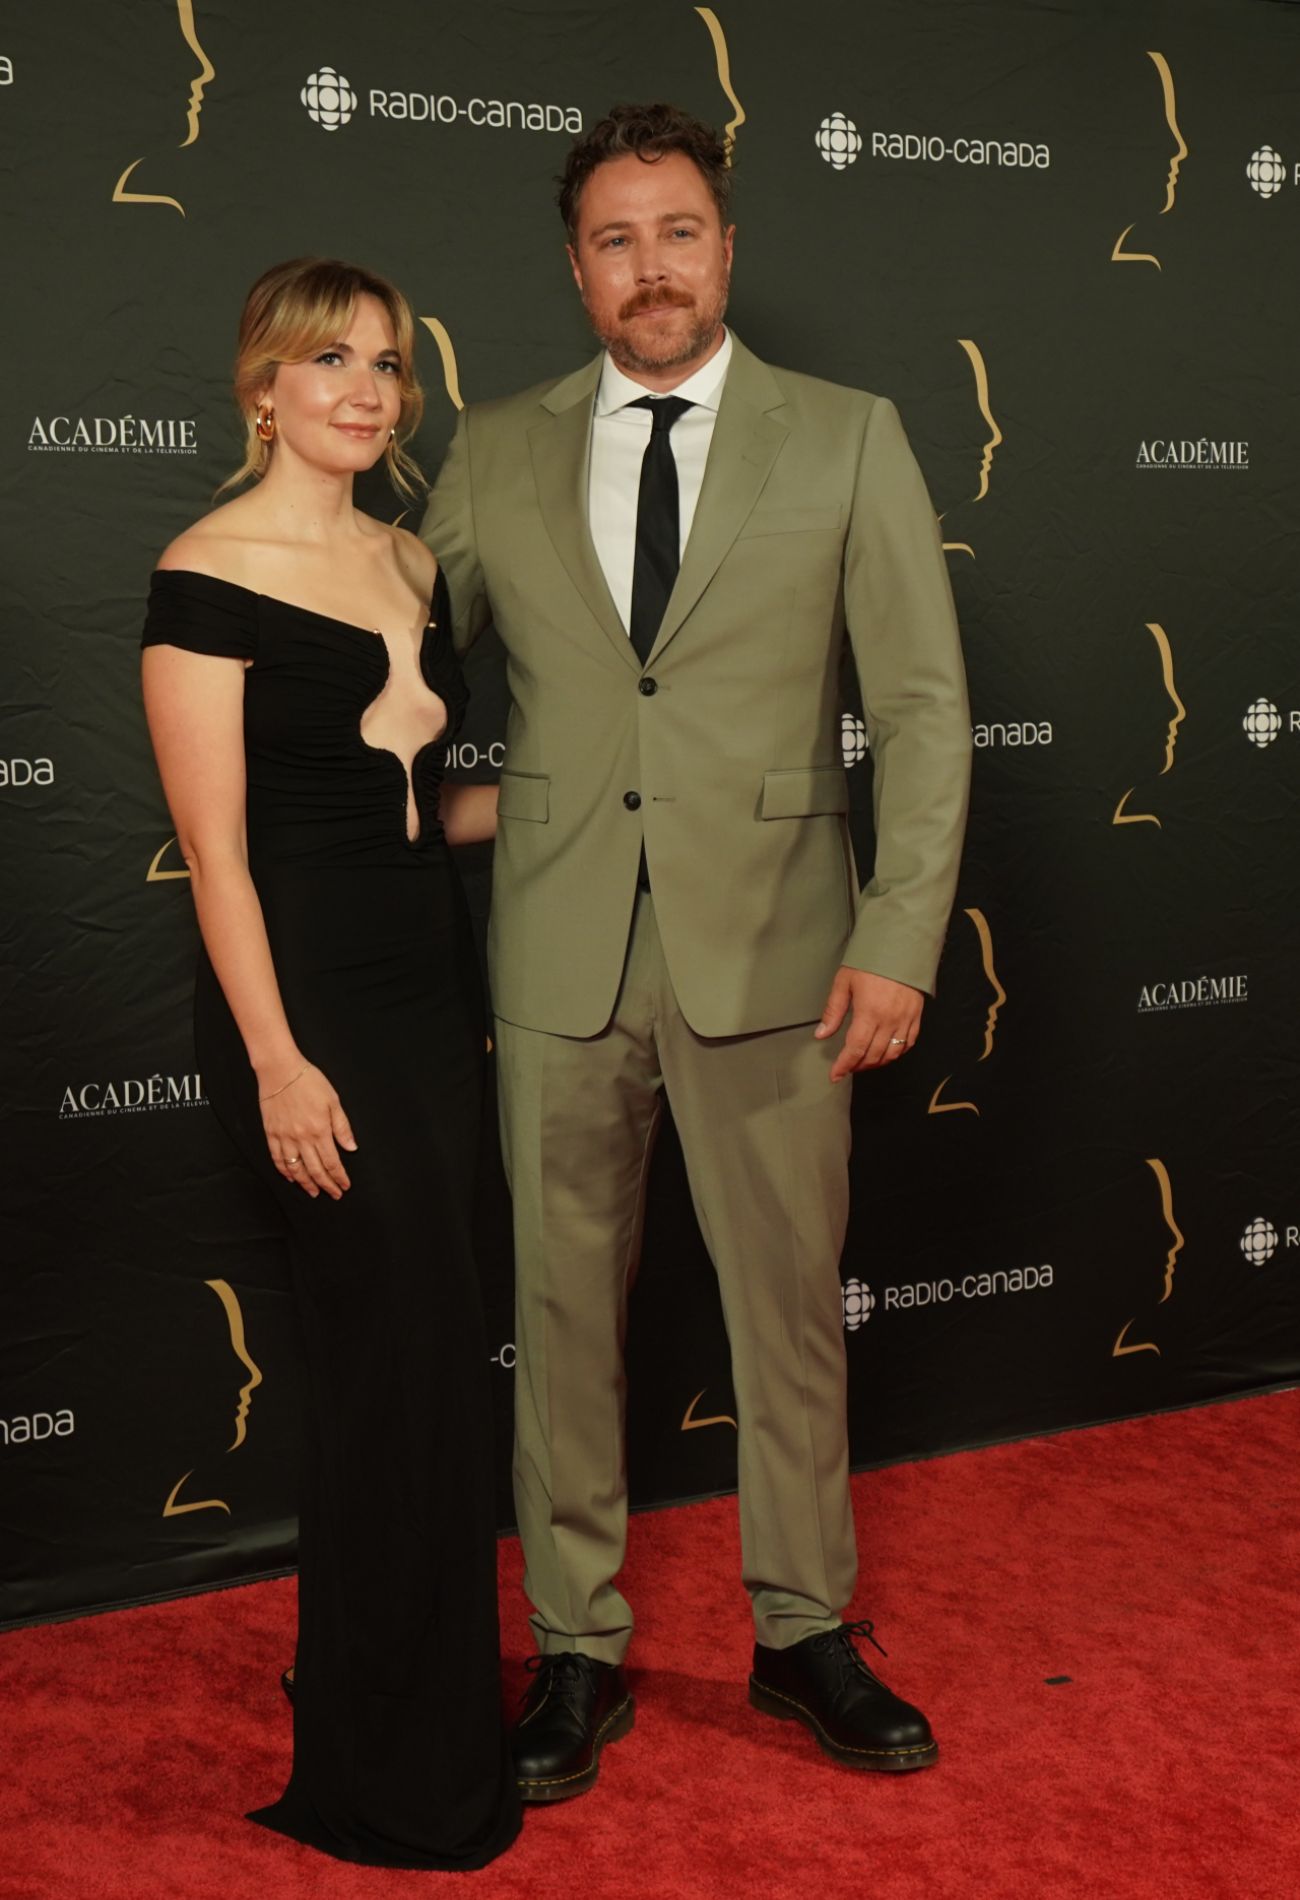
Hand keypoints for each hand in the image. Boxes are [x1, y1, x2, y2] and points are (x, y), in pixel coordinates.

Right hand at [259, 1061, 357, 1198]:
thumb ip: (342, 1127)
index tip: (344, 1186)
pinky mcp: (271, 1134)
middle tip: (333, 1194)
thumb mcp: (333, 1101)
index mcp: (320, 1130)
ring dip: (306, 1183)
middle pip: (315, 1170)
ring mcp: (284, 1137)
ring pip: (296, 1169)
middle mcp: (302, 1138)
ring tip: (314, 1192)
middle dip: (326, 1185)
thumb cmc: (309, 1081)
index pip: (332, 1162)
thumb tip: (351, 1148)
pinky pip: (278, 1159)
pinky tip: (292, 1178)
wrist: (280, 1070)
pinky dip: (285, 1171)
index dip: (339, 1177)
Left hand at [815, 968, 923, 1081]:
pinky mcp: (916, 1016)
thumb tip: (821, 1034)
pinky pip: (908, 1043)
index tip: (835, 1076)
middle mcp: (889, 1020)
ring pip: (892, 1054)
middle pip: (873, 1056)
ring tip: (864, 1062)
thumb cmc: (871, 961)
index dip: (844, 1066)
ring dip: (876, 1063)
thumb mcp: (844, 982)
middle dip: (858, 1066)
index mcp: (869, 1012)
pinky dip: (896, 1053)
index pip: (856, 1049)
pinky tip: (886, 1052)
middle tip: (847, 1067)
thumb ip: (833, 1011)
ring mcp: (905, 1020)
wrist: (901, 946)